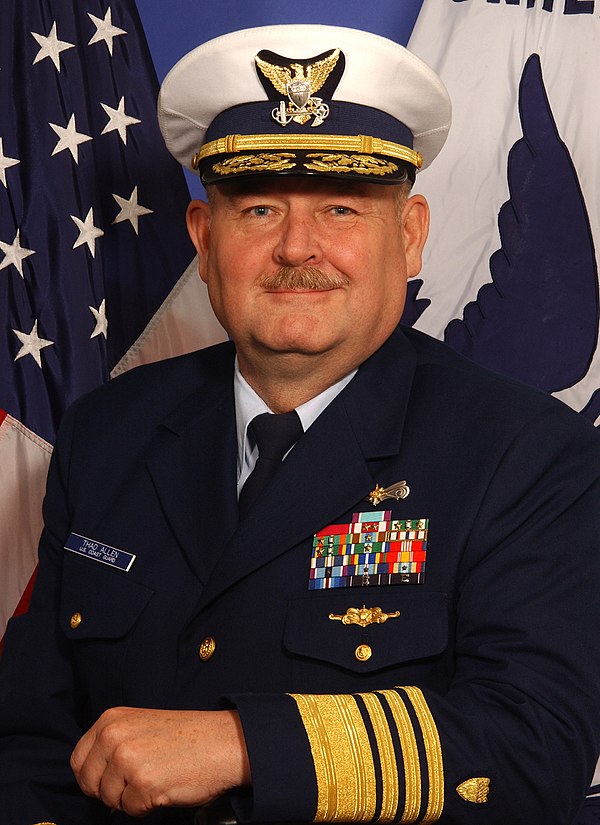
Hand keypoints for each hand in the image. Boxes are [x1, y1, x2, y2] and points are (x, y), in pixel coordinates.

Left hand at [71, 707, 249, 815]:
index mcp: (112, 719)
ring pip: (109, 800)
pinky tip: (165, 786)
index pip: (78, 760)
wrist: (223, 742)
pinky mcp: (143, 783)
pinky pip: (130, 811)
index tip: (112, 778)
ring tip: (157, 777)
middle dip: (110, 791)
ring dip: (131, 798)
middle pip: (89, 784)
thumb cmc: (186, 737)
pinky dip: (147, 806)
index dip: (93, 776)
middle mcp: (115, 736)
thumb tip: (91, 776)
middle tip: (139, 780)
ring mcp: (127, 759)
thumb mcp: (141, 726)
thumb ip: (113, 743)